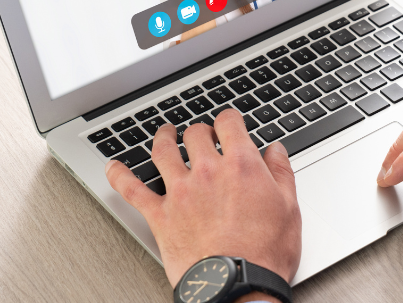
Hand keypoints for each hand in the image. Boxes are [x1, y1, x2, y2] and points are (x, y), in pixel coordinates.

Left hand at [105, 110, 300, 286]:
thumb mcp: (289, 207)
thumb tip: (276, 151)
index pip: (228, 123)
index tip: (229, 123)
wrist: (237, 284)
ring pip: (162, 151)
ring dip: (162, 138)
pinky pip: (131, 190)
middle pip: (195, 134)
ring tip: (164, 134)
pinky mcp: (160, 216)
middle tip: (202, 134)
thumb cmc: (264, 252)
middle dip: (200, 130)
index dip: (229, 119)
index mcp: (242, 165)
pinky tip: (114, 167)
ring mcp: (180, 192)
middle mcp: (208, 171)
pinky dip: (119, 175)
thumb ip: (281, 173)